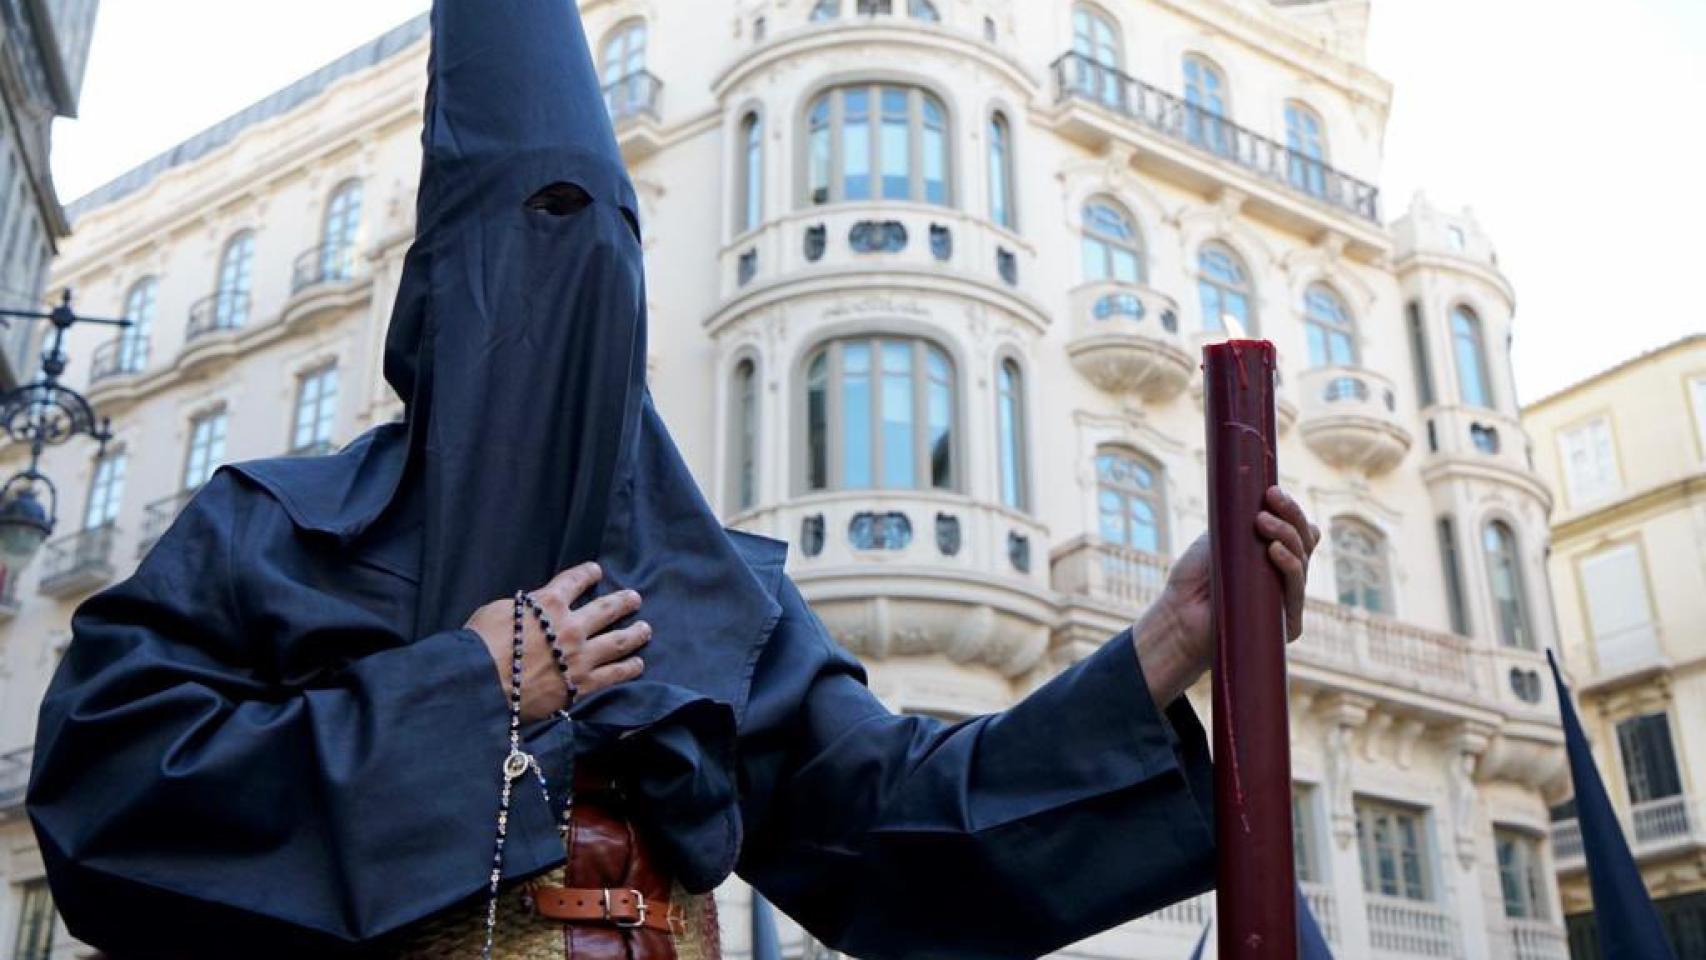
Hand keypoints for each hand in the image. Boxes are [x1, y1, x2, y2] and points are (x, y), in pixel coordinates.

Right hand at [466, 562, 650, 723]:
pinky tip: (638, 664)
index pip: (574, 581)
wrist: (481, 684)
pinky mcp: (582, 685)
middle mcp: (571, 626)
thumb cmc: (480, 646)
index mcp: (548, 603)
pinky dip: (628, 668)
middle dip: (623, 601)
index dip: (587, 574)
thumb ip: (520, 608)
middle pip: (606, 609)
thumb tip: (528, 609)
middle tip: (635, 598)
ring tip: (645, 629)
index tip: (596, 571)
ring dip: (635, 633)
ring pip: (618, 641)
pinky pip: (613, 675)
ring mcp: (580, 656)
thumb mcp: (495, 611)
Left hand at [1133, 486, 1319, 706]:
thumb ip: (1242, 519)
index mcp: (1272, 558)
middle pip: (1305, 542)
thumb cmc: (1194, 579)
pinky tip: (1275, 550)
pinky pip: (1295, 590)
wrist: (1177, 615)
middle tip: (1271, 498)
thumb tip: (1264, 493)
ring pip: (1303, 561)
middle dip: (1291, 516)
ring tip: (1262, 521)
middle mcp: (1284, 579)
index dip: (1290, 510)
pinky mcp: (1287, 625)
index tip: (1271, 491)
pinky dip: (1289, 566)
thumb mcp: (1219, 538)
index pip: (1297, 531)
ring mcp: (1287, 601)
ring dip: (1287, 535)